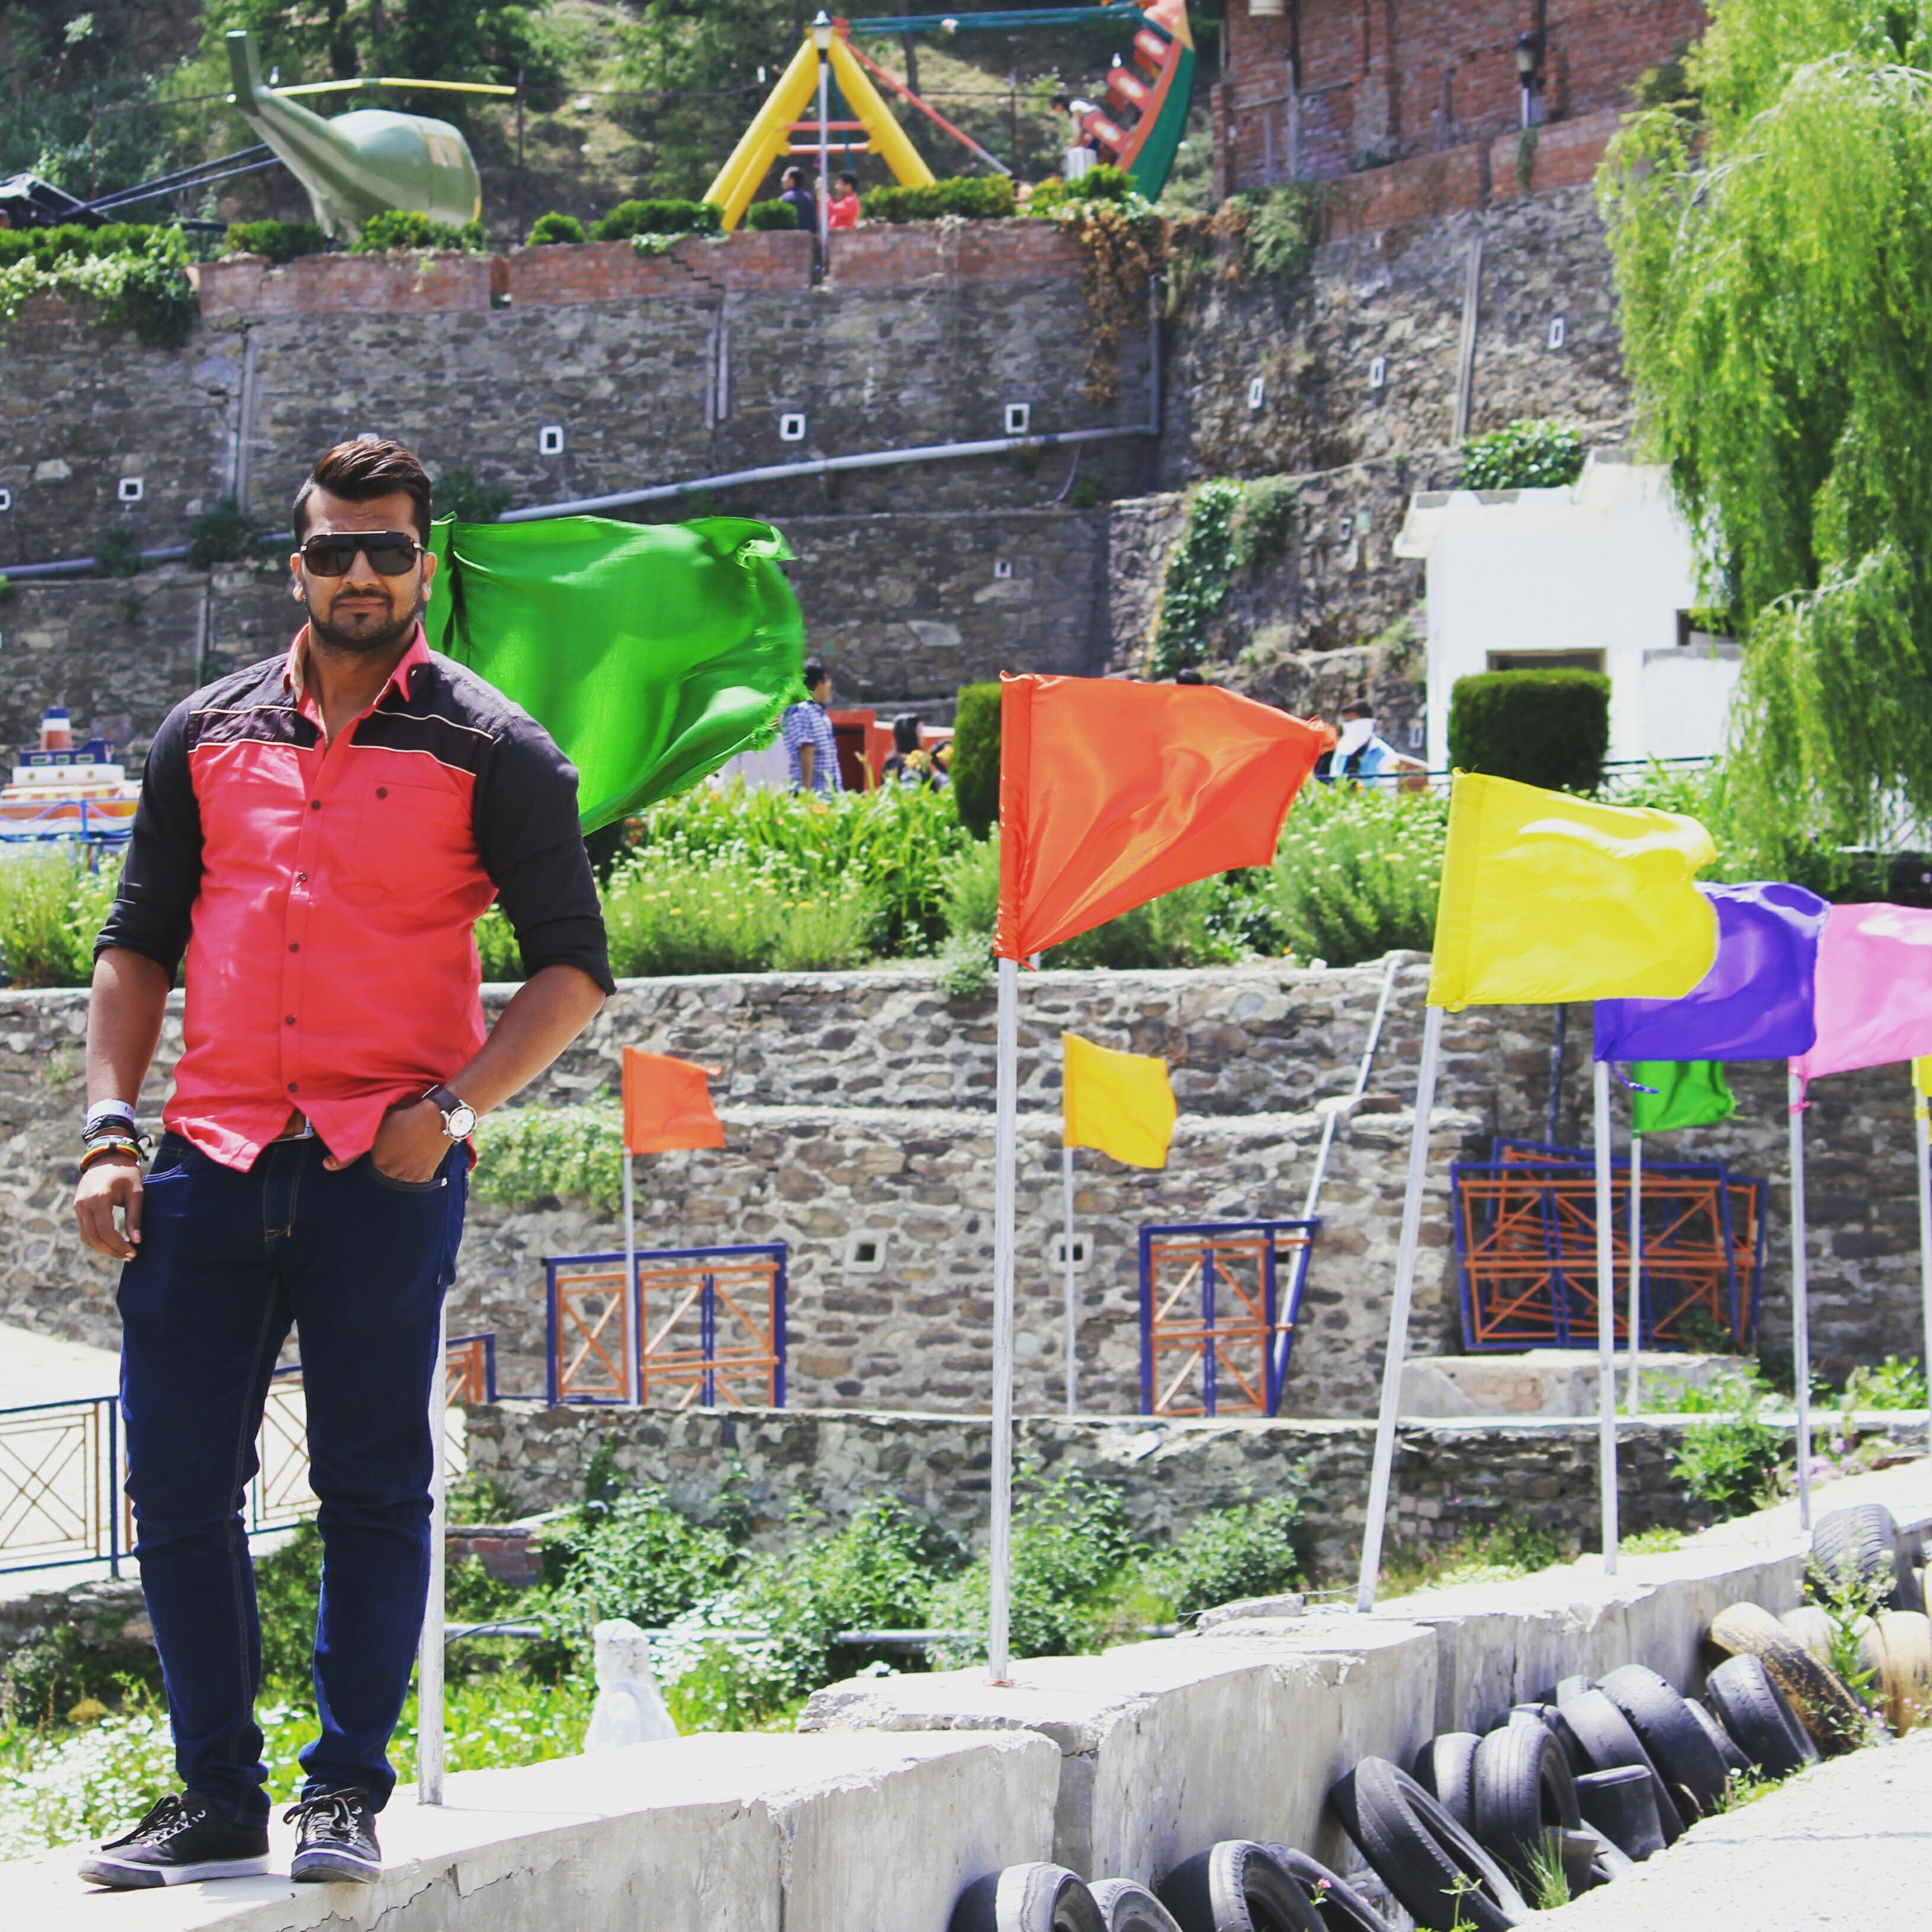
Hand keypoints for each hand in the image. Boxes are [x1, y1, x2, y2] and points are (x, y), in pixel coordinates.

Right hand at [75, 1152, 142, 1260]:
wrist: (107, 1157)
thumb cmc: (126, 1173)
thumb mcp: (136, 1192)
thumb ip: (135, 1217)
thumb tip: (137, 1241)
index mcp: (98, 1198)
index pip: (106, 1230)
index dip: (118, 1244)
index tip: (133, 1253)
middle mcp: (83, 1204)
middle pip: (94, 1237)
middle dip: (111, 1250)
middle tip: (129, 1257)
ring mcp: (78, 1206)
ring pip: (86, 1237)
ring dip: (103, 1248)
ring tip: (122, 1253)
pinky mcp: (78, 1208)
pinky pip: (84, 1230)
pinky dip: (96, 1240)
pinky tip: (111, 1245)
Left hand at [327, 1097, 448, 1183]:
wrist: (438, 1116)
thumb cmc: (404, 1116)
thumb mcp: (375, 1127)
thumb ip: (351, 1149)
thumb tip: (327, 1165)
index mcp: (379, 1163)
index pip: (373, 1162)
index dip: (380, 1148)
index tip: (389, 1137)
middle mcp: (394, 1175)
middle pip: (386, 1170)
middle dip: (390, 1158)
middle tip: (400, 1140)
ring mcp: (411, 1177)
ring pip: (401, 1174)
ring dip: (404, 1164)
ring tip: (411, 1145)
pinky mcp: (426, 1176)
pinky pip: (417, 1177)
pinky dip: (417, 1168)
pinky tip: (420, 1153)